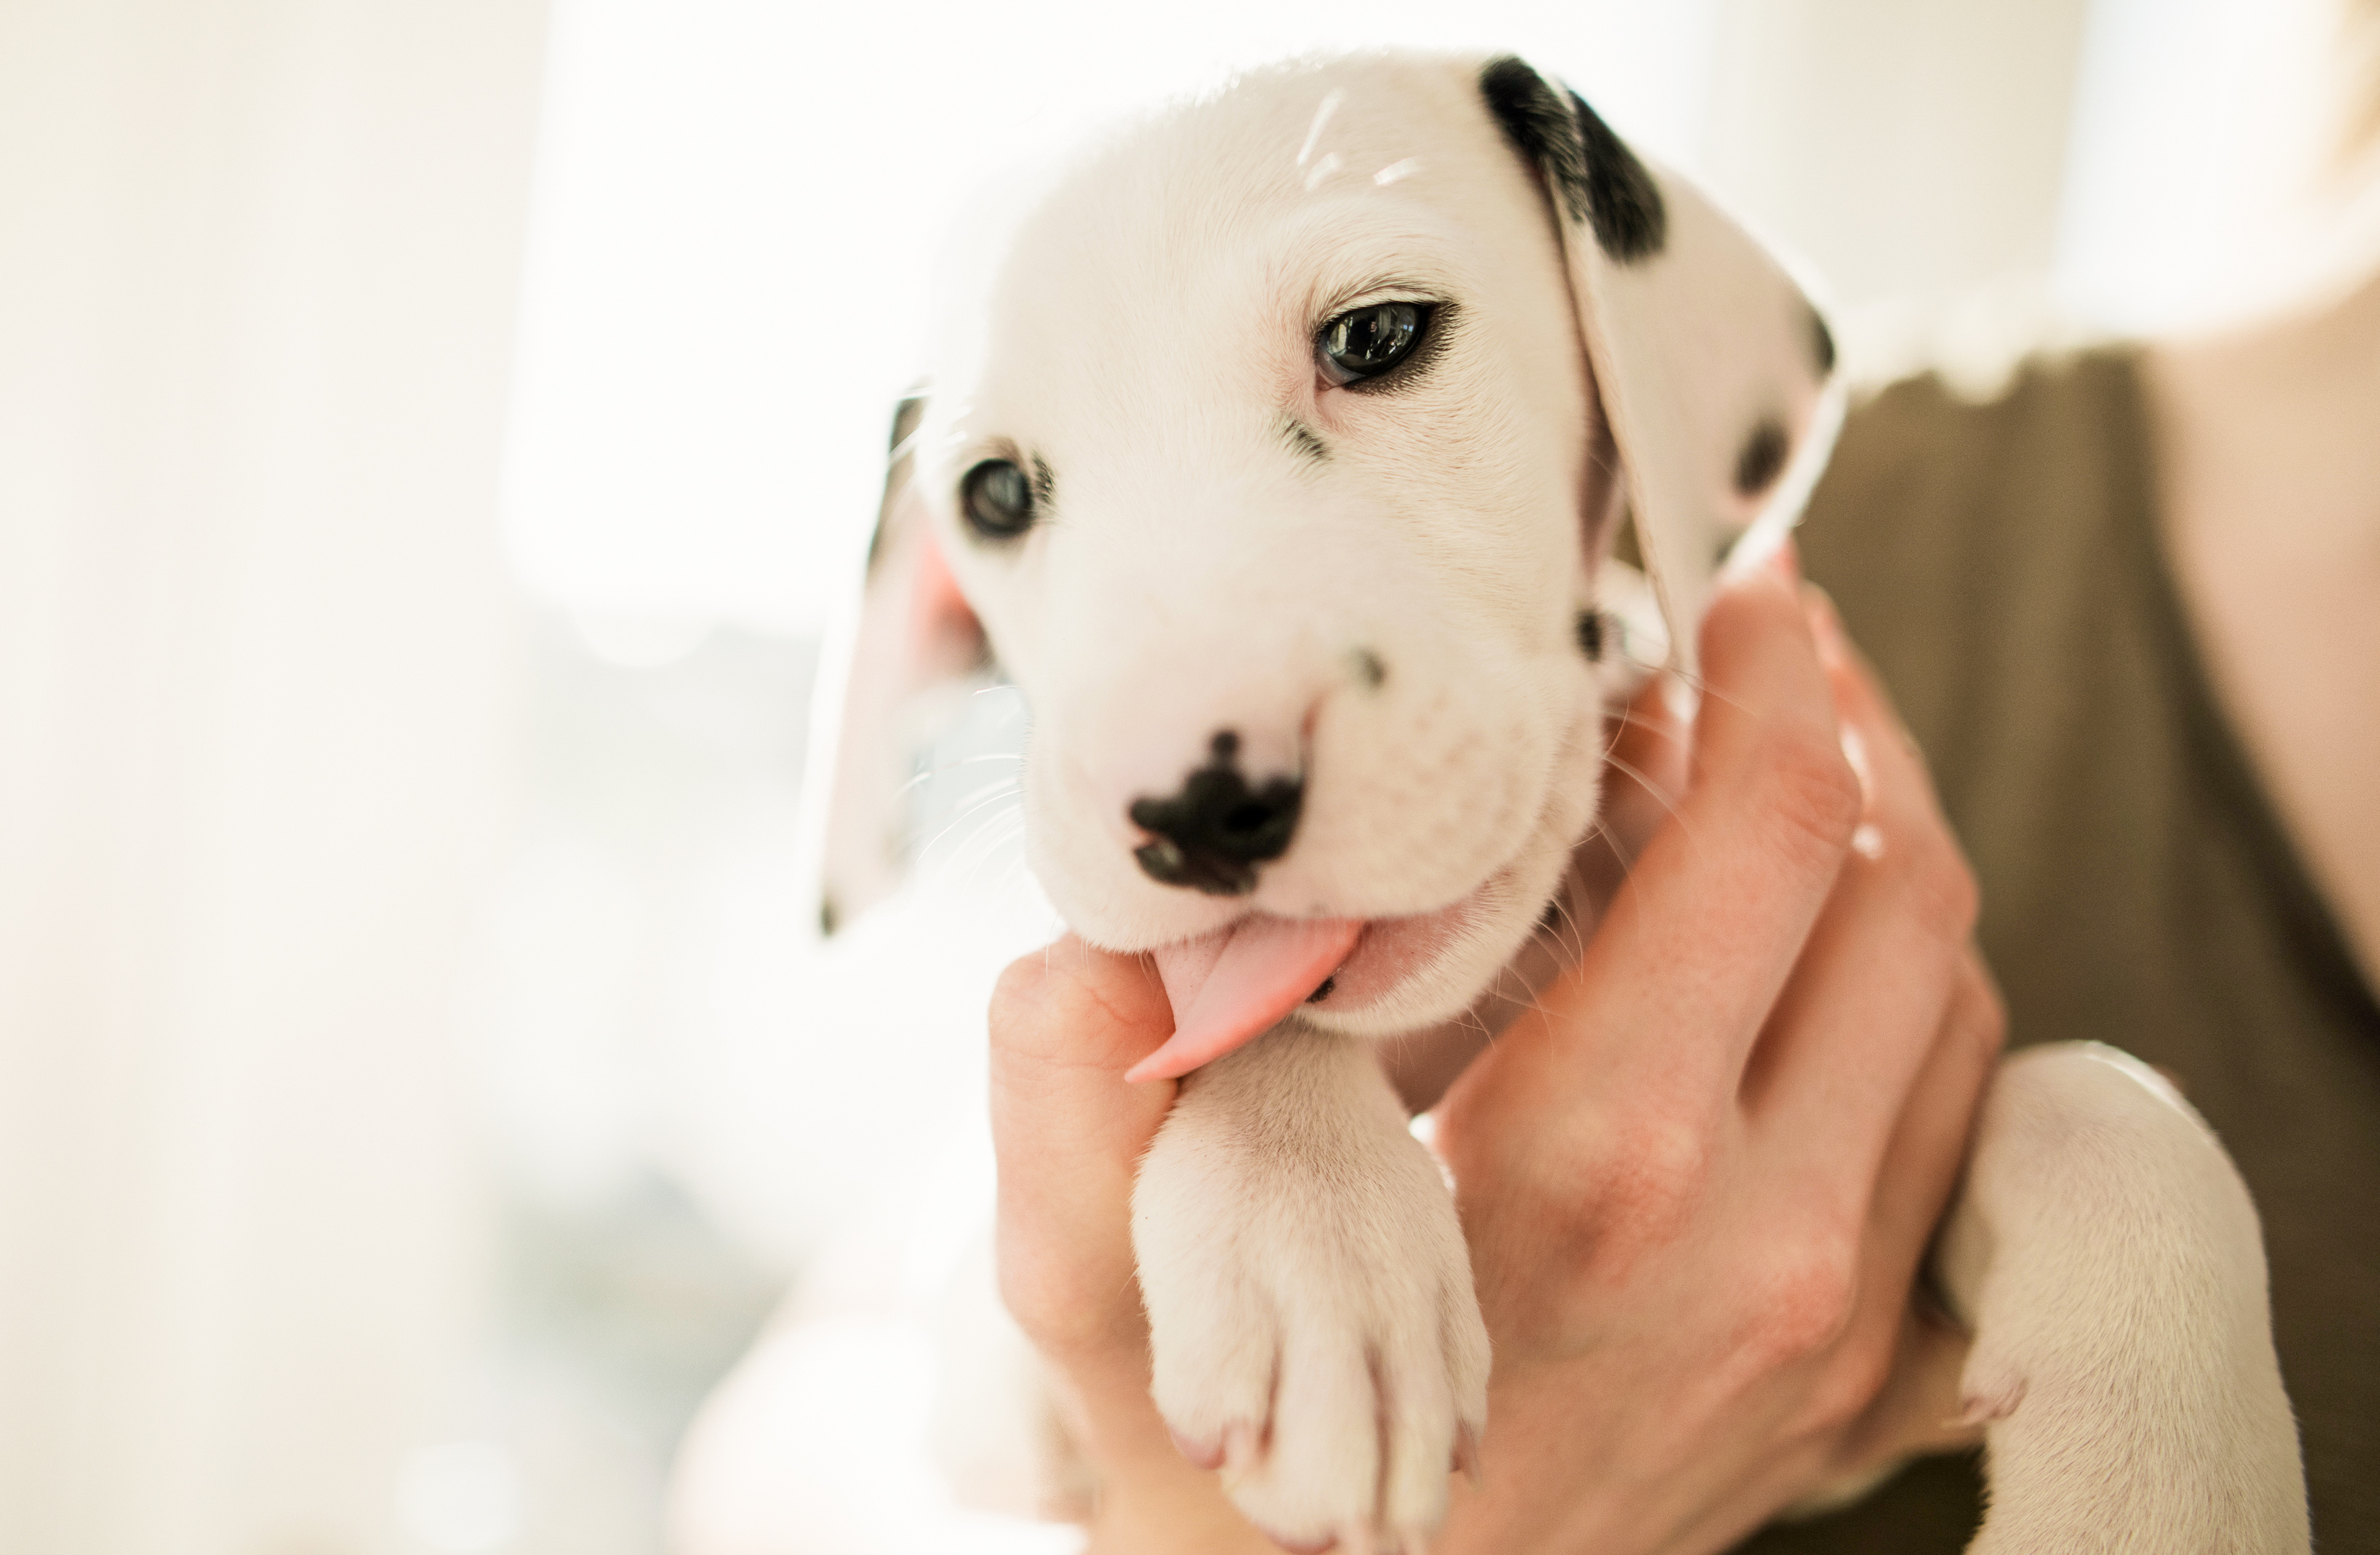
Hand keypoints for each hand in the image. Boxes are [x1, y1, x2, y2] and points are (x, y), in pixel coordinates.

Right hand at [987, 552, 2002, 1553]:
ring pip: (1958, 1011)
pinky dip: (1914, 1011)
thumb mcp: (1103, 1311)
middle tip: (1775, 639)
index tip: (1735, 586)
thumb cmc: (1232, 1483)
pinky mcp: (1863, 1388)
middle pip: (1905, 897)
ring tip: (1797, 768)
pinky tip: (1816, 961)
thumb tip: (1086, 946)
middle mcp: (1764, 1243)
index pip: (1769, 844)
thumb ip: (1066, 1118)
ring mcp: (1838, 1327)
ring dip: (1894, 860)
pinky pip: (1962, 1145)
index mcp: (1596, 1171)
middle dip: (1856, 730)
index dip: (1771, 678)